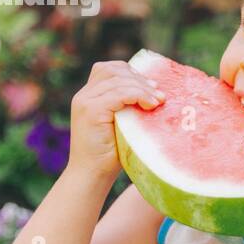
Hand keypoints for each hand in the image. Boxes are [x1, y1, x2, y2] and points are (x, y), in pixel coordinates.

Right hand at [68, 61, 163, 181]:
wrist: (92, 174)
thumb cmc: (111, 153)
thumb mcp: (122, 123)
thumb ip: (129, 106)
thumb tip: (158, 92)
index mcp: (89, 95)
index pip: (109, 69)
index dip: (132, 73)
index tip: (152, 87)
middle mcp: (84, 95)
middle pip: (114, 70)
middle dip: (140, 79)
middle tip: (160, 95)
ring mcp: (85, 102)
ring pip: (118, 80)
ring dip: (143, 88)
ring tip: (159, 101)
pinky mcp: (90, 111)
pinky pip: (118, 94)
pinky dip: (138, 95)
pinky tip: (151, 105)